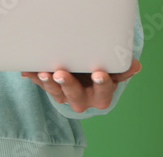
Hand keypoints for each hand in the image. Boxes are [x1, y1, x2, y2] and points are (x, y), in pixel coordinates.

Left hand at [21, 59, 141, 111]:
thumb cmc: (100, 69)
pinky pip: (40, 83)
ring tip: (43, 72)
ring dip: (47, 82)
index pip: (103, 91)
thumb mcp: (113, 71)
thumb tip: (135, 65)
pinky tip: (27, 70)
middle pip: (74, 94)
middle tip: (61, 74)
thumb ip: (121, 68)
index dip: (101, 83)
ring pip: (55, 91)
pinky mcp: (49, 88)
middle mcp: (81, 98)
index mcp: (100, 95)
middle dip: (67, 84)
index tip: (99, 73)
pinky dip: (33, 76)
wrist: (84, 74)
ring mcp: (63, 94)